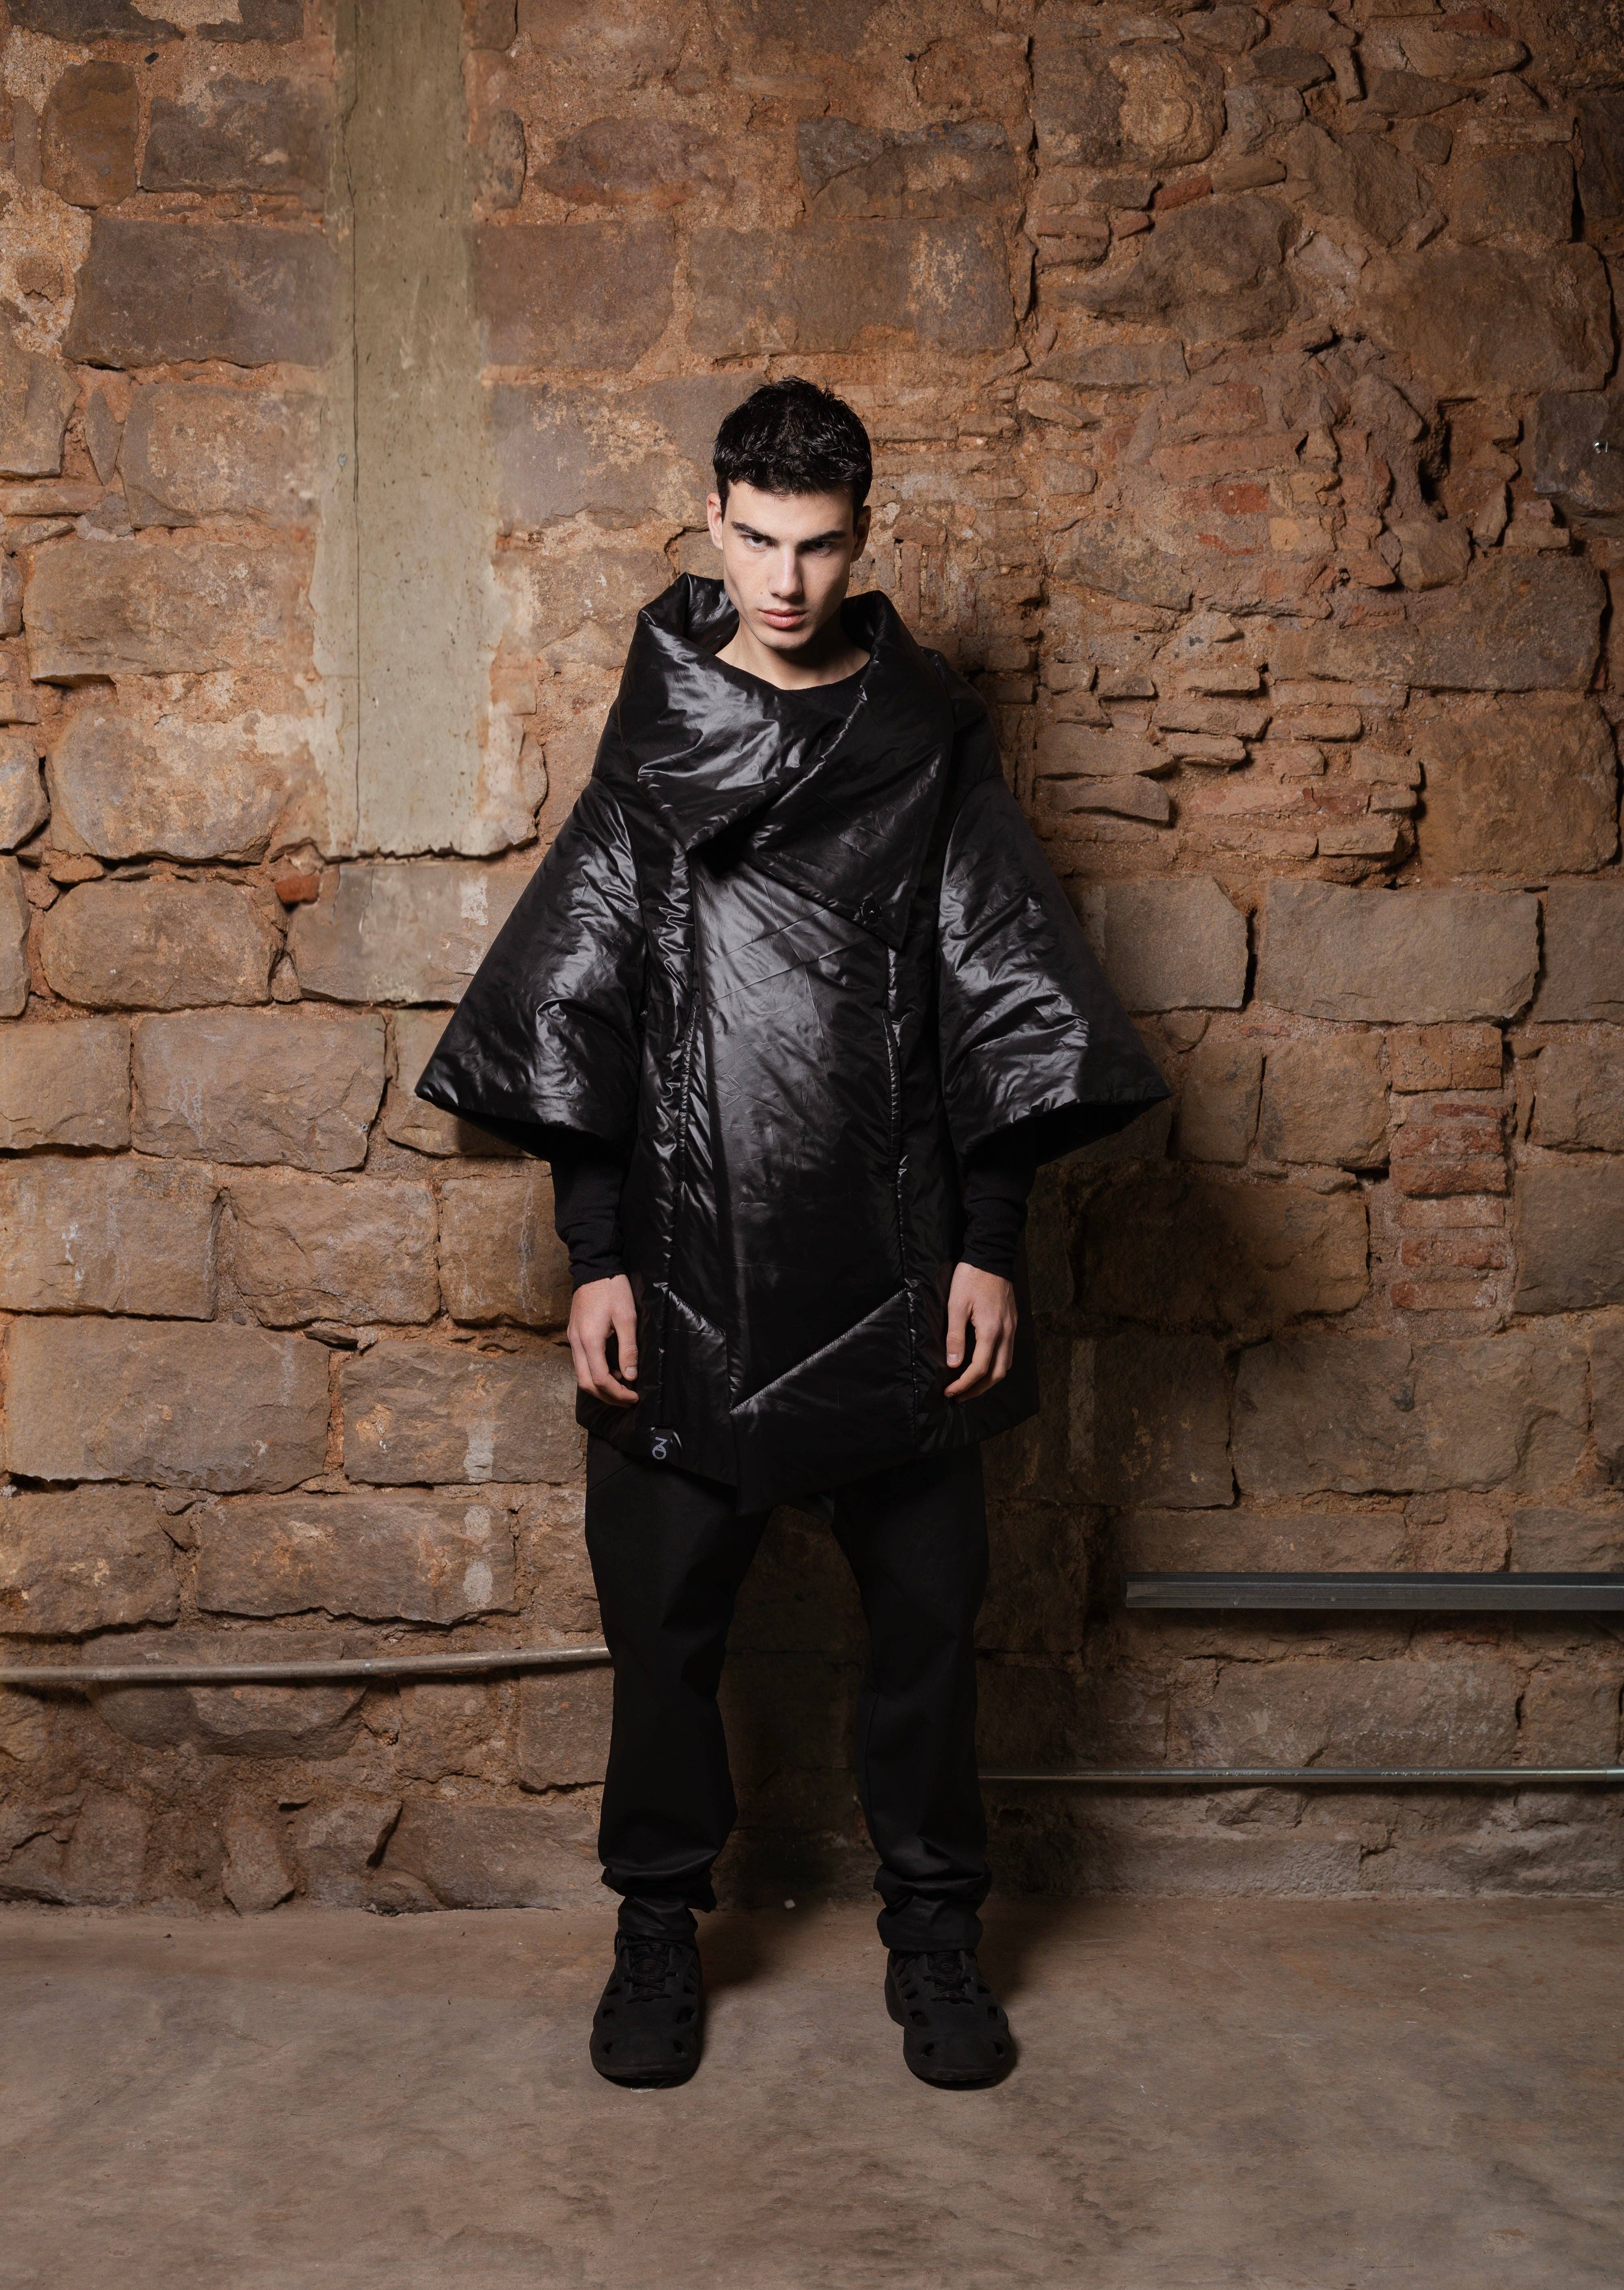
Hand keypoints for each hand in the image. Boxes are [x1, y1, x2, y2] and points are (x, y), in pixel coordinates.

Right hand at [568, 1274, 638, 1406]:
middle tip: (628, 1400)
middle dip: (607, 1397)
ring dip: (600, 1386)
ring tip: (623, 1387)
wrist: (595, 1268)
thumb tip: (630, 1376)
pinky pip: (581, 1363)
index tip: (634, 1396)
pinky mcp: (574, 1334)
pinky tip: (612, 1370)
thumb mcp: (627, 1317)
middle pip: (586, 1383)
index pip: (600, 1379)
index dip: (617, 1393)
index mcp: (589, 1340)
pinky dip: (595, 1372)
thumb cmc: (613, 1289)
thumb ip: (628, 1349)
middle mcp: (576, 1343)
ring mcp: (572, 1339)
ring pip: (581, 1375)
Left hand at [943, 1263, 1016, 1400]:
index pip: (980, 1368)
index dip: (964, 1384)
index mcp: (991, 1330)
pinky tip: (983, 1365)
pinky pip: (1008, 1352)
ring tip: (970, 1386)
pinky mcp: (1012, 1322)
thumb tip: (954, 1364)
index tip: (949, 1392)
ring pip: (1006, 1365)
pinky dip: (996, 1366)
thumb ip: (955, 1336)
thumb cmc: (971, 1277)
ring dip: (989, 1380)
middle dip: (978, 1389)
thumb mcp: (956, 1305)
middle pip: (998, 1373)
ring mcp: (1012, 1328)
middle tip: (959, 1396)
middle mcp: (1006, 1332)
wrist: (991, 1255)